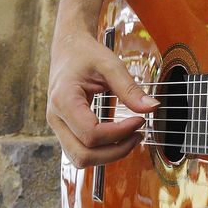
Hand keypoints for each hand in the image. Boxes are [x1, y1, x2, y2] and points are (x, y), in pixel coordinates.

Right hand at [46, 29, 157, 167]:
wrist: (68, 48)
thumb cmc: (85, 54)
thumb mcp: (110, 64)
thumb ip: (130, 88)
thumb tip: (151, 108)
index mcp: (64, 100)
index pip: (91, 134)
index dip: (119, 133)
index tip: (139, 120)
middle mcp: (56, 118)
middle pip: (83, 155)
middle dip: (115, 151)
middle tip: (138, 135)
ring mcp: (58, 126)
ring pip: (80, 159)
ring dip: (108, 155)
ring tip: (131, 137)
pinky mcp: (64, 129)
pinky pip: (80, 151)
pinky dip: (101, 151)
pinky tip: (118, 136)